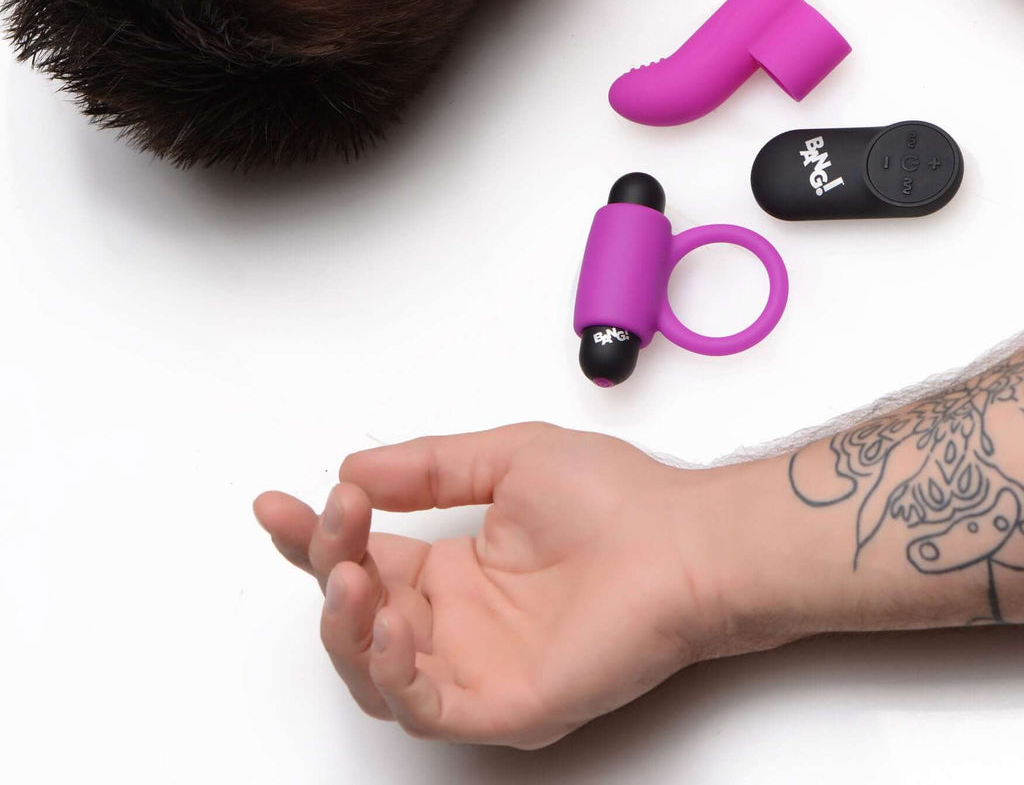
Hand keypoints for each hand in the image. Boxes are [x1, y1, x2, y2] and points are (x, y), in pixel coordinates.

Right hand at [254, 422, 748, 747]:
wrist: (682, 541)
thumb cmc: (616, 500)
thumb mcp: (506, 459)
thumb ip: (429, 467)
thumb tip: (356, 467)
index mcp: (454, 566)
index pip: (364, 556)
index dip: (314, 535)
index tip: (276, 504)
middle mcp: (456, 620)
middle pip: (355, 613)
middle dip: (327, 566)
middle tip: (331, 521)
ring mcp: (476, 665)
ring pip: (374, 671)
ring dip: (345, 625)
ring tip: (348, 574)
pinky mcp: (502, 704)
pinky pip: (425, 706)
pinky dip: (392, 671)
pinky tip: (390, 621)